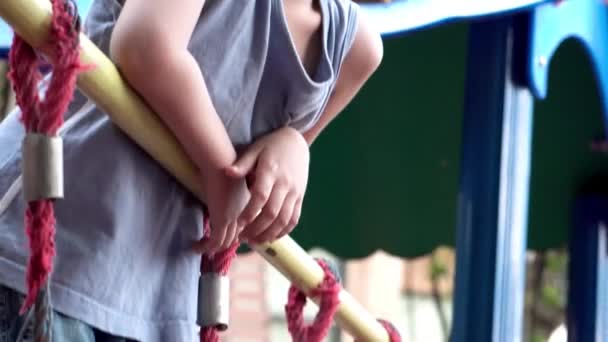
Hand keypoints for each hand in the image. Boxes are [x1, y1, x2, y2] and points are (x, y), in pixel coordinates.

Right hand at [192, 168, 249, 254]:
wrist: (222, 163)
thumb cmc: (223, 166)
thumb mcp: (229, 183)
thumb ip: (227, 193)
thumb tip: (219, 196)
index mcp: (246, 205)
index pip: (241, 228)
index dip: (232, 235)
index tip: (221, 239)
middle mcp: (242, 214)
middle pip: (234, 237)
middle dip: (222, 245)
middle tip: (209, 248)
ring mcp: (232, 218)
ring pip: (225, 242)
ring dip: (212, 249)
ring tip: (200, 249)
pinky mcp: (222, 220)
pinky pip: (215, 242)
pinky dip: (205, 248)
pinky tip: (195, 247)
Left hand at [225, 127, 309, 243]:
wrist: (296, 142)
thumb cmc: (270, 146)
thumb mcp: (255, 150)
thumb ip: (242, 164)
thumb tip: (227, 172)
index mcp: (271, 171)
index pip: (261, 196)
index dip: (250, 212)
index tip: (238, 224)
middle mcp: (285, 184)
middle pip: (272, 212)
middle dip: (256, 229)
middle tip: (242, 237)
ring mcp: (295, 192)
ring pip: (284, 219)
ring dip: (269, 234)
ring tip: (254, 241)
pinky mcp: (300, 197)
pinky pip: (294, 219)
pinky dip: (284, 231)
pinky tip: (270, 237)